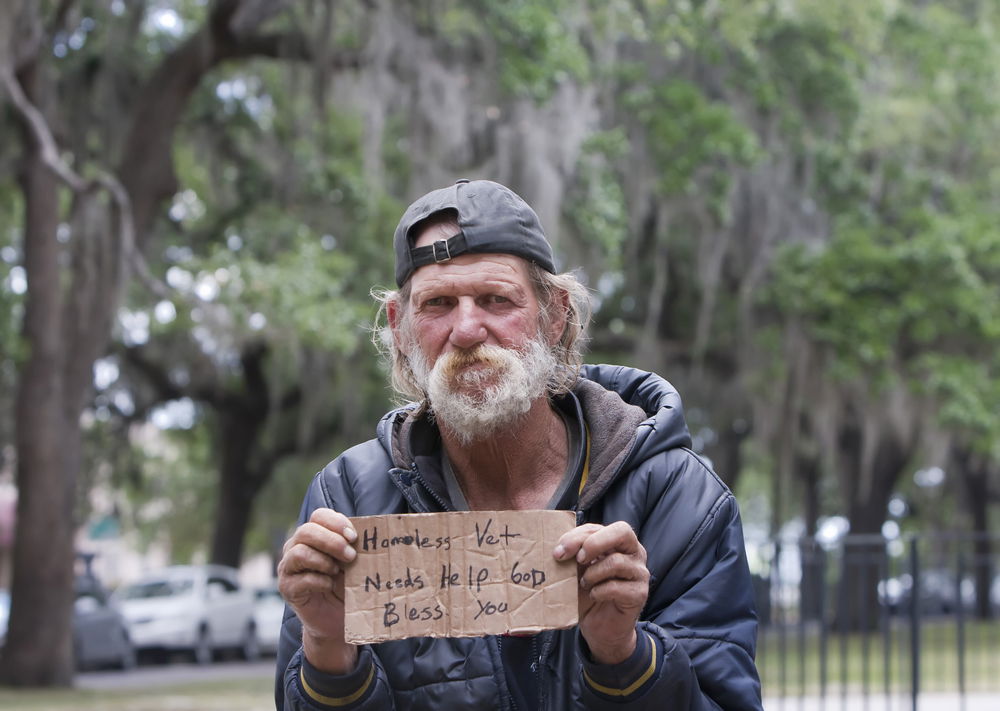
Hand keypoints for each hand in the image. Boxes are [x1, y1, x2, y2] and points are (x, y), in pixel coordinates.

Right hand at [277, 508, 358, 672]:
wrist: (338, 619)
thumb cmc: (347, 585)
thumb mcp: (354, 562)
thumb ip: (356, 545)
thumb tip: (374, 531)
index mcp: (313, 535)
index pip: (319, 516)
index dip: (336, 522)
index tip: (354, 537)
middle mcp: (296, 547)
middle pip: (307, 531)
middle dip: (332, 541)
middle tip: (351, 556)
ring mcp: (288, 567)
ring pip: (299, 553)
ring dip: (324, 561)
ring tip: (338, 571)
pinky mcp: (287, 588)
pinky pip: (300, 579)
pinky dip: (319, 581)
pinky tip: (329, 586)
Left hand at [554, 521, 648, 664]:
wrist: (600, 628)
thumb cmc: (589, 593)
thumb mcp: (578, 570)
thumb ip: (574, 555)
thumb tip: (559, 549)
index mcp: (617, 542)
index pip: (599, 528)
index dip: (577, 536)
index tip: (559, 552)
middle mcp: (634, 552)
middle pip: (622, 532)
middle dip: (594, 543)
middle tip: (578, 560)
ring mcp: (640, 572)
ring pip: (616, 562)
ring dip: (593, 574)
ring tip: (584, 584)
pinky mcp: (640, 593)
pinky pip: (616, 586)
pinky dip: (599, 591)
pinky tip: (594, 596)